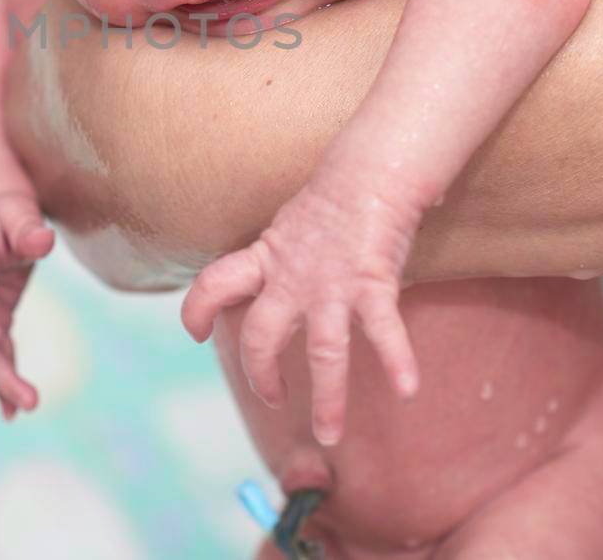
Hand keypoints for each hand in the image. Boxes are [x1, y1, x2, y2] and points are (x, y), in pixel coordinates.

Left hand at [179, 180, 423, 446]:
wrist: (370, 169)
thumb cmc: (335, 196)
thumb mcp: (289, 227)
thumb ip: (279, 258)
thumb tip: (274, 280)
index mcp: (267, 258)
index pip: (214, 283)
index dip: (197, 310)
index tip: (194, 333)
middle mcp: (292, 278)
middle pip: (261, 336)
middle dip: (263, 375)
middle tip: (272, 400)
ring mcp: (331, 284)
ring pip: (322, 352)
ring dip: (328, 399)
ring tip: (331, 434)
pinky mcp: (371, 283)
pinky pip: (383, 331)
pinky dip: (397, 361)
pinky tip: (408, 390)